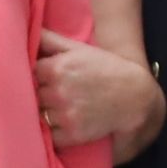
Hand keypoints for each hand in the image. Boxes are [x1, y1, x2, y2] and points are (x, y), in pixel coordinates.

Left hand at [36, 29, 162, 148]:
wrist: (135, 97)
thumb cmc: (107, 69)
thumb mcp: (80, 49)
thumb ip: (51, 40)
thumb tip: (32, 31)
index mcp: (57, 68)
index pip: (31, 73)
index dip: (40, 76)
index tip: (49, 78)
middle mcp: (58, 92)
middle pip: (34, 95)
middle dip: (44, 94)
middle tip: (59, 93)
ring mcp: (65, 114)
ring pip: (40, 115)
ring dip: (49, 113)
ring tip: (64, 107)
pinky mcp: (72, 134)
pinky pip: (51, 136)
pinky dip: (56, 132)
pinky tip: (67, 123)